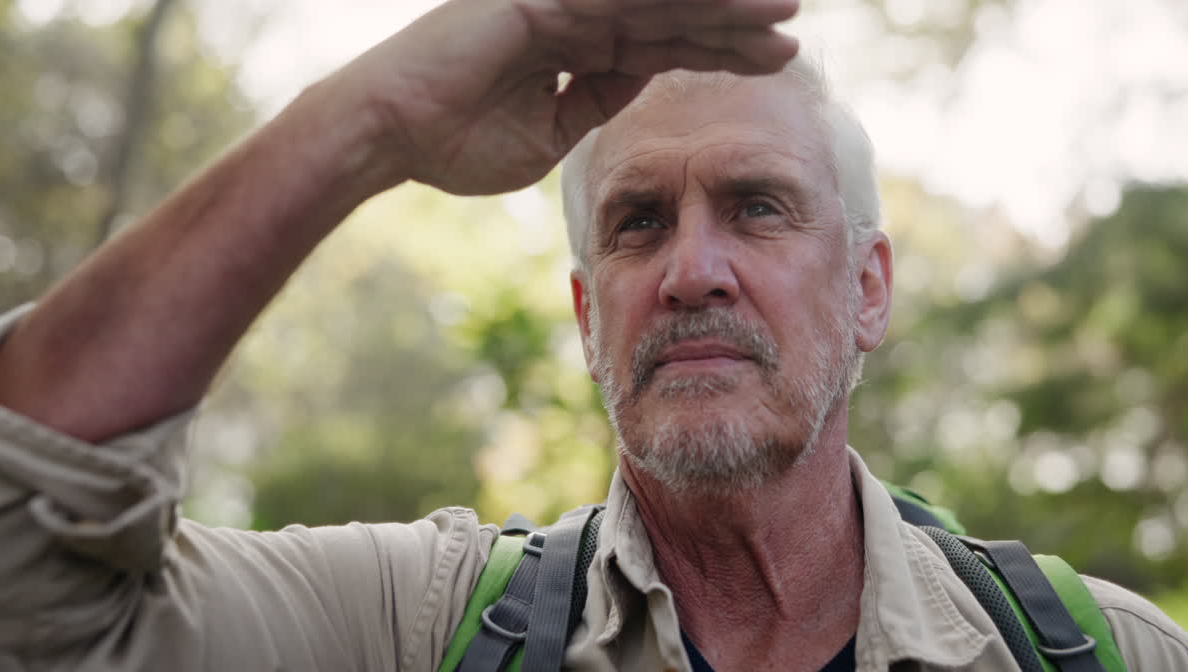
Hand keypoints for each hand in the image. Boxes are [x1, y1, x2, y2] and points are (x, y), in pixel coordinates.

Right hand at [344, 0, 799, 194]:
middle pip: (672, 14)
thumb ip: (595, 102)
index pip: (666, 43)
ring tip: (783, 8)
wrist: (390, 133)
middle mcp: (575, 14)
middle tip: (797, 18)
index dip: (723, 48)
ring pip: (657, 0)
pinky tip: (721, 6)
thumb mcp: (549, 133)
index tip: (778, 56)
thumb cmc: (454, 141)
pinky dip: (671, 5)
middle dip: (737, 19)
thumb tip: (638, 84)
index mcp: (579, 47)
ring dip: (720, 5)